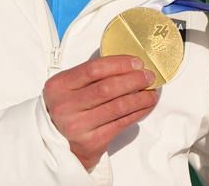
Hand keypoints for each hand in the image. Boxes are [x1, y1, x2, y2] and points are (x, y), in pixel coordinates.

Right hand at [43, 56, 158, 170]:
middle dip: (134, 80)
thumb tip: (129, 65)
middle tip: (148, 76)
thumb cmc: (69, 109)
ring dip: (140, 98)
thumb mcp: (69, 88)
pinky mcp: (91, 142)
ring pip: (118, 106)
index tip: (137, 62)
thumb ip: (92, 76)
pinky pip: (121, 123)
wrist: (57, 145)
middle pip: (108, 88)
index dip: (119, 64)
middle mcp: (66, 106)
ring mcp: (78, 125)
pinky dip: (137, 112)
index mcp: (59, 86)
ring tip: (151, 92)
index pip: (94, 69)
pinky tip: (144, 106)